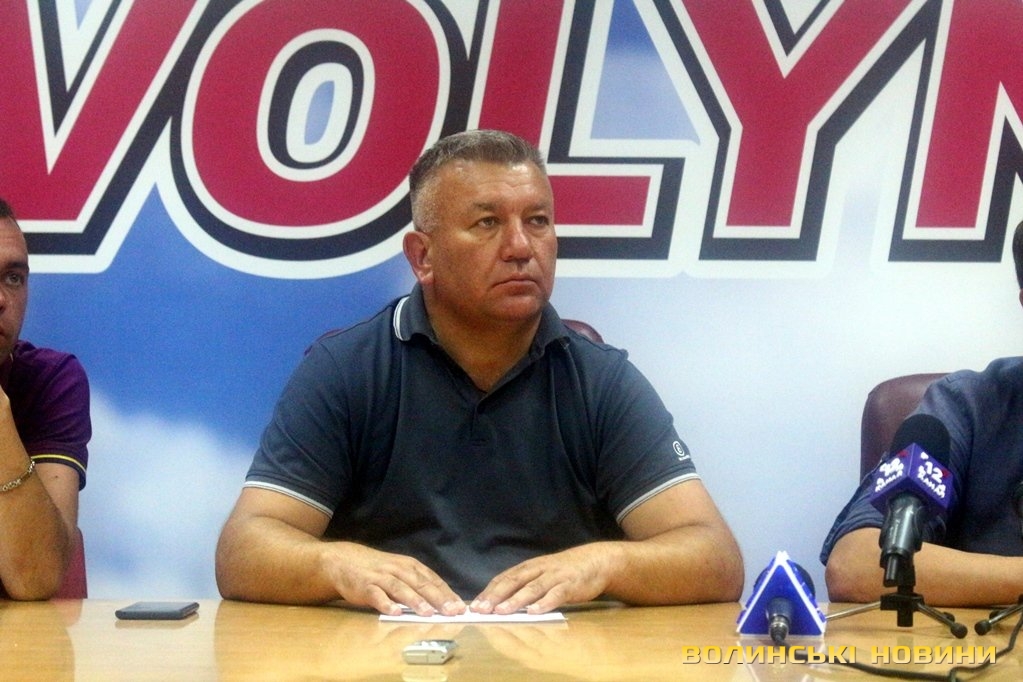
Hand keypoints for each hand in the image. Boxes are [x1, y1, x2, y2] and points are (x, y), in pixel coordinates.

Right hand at [321, 542, 465, 616]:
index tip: (460, 607)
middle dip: (438, 598)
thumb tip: (441, 602)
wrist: (344, 561)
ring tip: (428, 613)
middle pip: (421, 583)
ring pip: (401, 588)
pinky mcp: (365, 586)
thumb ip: (417, 585)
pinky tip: (395, 612)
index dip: (447, 594)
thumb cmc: (378, 569)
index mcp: (410, 566)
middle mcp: (398, 569)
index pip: (432, 580)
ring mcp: (381, 577)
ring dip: (415, 601)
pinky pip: (376, 595)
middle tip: (451, 611)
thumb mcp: (400, 571)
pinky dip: (386, 603)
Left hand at [470, 544, 615, 614]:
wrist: (595, 561)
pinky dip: (544, 602)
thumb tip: (502, 602)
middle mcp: (539, 569)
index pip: (504, 578)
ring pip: (532, 588)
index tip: (475, 605)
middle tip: (482, 609)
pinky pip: (556, 594)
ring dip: (516, 600)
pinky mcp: (570, 584)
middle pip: (514, 581)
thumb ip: (525, 585)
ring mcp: (554, 576)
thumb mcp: (542, 574)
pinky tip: (535, 611)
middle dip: (496, 596)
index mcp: (529, 567)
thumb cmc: (565, 571)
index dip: (489, 591)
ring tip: (502, 611)